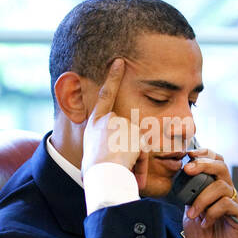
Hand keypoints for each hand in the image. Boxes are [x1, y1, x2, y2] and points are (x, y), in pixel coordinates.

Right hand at [80, 58, 148, 189]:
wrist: (101, 175)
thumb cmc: (93, 172)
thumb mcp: (92, 153)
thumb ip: (104, 144)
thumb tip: (110, 149)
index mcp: (94, 123)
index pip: (105, 94)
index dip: (113, 77)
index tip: (120, 62)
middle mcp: (109, 119)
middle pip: (128, 130)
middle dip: (129, 147)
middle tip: (117, 162)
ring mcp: (124, 124)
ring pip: (137, 141)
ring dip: (134, 156)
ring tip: (121, 165)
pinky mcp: (138, 132)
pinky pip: (145, 150)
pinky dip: (141, 161)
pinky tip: (130, 165)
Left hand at [180, 147, 237, 237]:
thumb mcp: (190, 214)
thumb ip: (190, 197)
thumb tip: (183, 179)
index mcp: (215, 189)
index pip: (215, 162)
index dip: (205, 154)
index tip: (189, 155)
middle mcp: (228, 193)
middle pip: (221, 167)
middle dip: (203, 165)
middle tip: (188, 170)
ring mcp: (236, 203)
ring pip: (221, 186)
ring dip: (202, 198)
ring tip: (194, 214)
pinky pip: (227, 204)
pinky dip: (212, 212)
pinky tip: (206, 223)